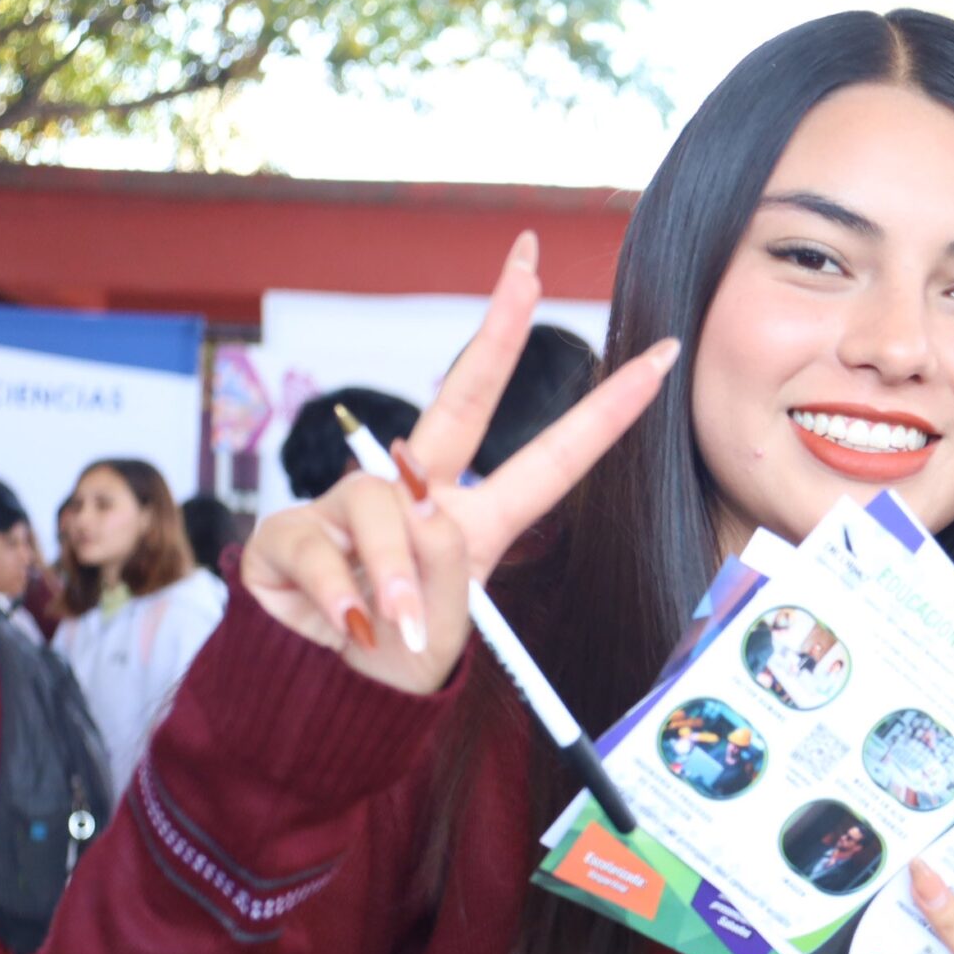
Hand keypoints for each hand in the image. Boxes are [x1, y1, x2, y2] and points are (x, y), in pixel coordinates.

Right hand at [238, 231, 682, 693]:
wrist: (319, 693)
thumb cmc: (396, 658)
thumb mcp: (443, 631)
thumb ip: (444, 572)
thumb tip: (420, 507)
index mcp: (475, 521)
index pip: (553, 458)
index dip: (608, 411)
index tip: (661, 355)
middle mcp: (418, 496)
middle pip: (462, 397)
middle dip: (498, 327)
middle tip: (528, 261)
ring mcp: (353, 505)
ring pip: (385, 508)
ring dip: (394, 573)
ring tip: (395, 623)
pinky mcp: (292, 529)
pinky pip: (324, 549)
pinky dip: (340, 596)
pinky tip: (346, 622)